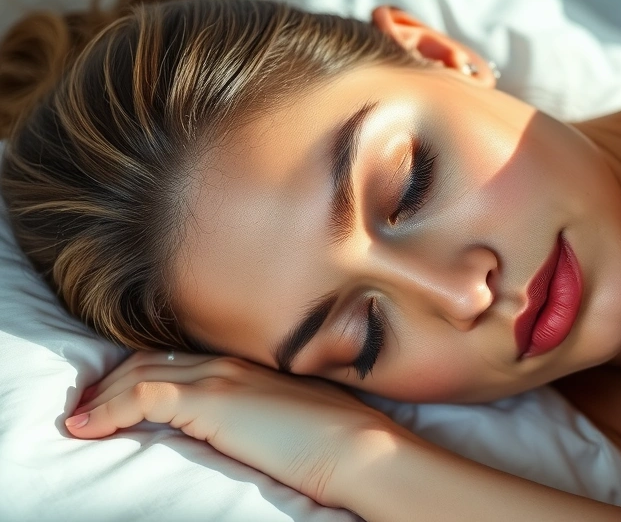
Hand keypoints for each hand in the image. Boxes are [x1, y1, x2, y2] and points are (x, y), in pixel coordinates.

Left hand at [66, 351, 394, 507]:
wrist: (357, 446)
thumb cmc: (337, 441)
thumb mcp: (296, 417)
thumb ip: (266, 413)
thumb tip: (251, 430)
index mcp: (249, 367)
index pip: (180, 359)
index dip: (141, 373)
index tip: (115, 396)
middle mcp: (229, 363)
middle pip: (151, 360)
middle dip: (111, 381)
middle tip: (85, 406)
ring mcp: (219, 378)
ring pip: (138, 373)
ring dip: (101, 397)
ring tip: (79, 420)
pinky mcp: (210, 400)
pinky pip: (140, 397)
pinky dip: (106, 411)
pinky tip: (87, 429)